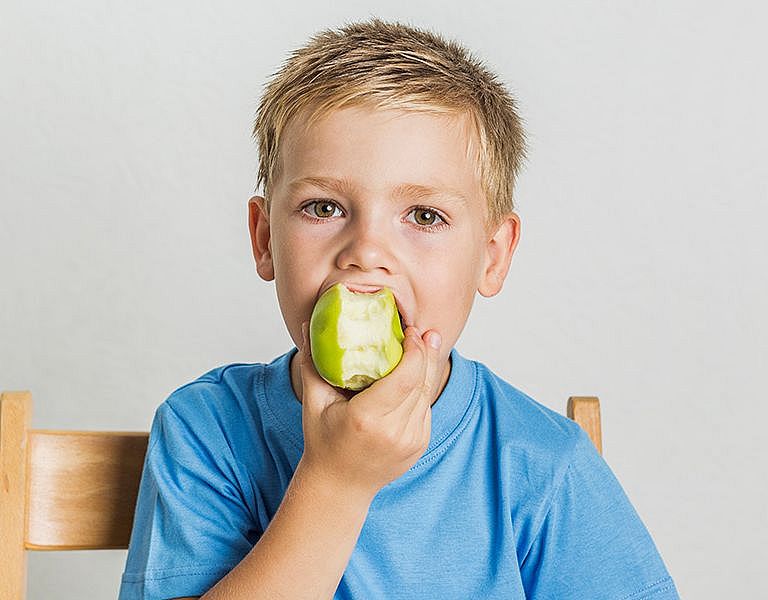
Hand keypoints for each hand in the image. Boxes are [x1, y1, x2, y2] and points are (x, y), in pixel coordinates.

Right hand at [295, 321, 443, 499]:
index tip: (409, 331)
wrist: (340, 487)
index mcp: (367, 418)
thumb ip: (312, 364)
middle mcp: (394, 431)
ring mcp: (411, 440)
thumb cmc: (323, 443)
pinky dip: (423, 387)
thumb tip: (306, 325)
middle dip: (425, 352)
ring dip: (428, 367)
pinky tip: (419, 370)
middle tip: (422, 330)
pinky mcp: (419, 444)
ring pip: (427, 393)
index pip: (404, 377)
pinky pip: (425, 408)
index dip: (413, 350)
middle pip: (421, 381)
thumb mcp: (313, 404)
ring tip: (427, 342)